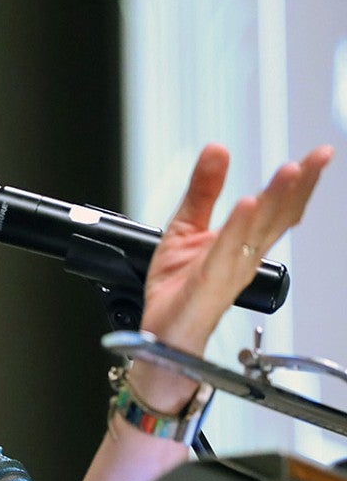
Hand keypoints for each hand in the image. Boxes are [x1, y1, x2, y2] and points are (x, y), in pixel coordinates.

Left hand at [133, 142, 331, 408]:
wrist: (160, 330)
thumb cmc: (177, 287)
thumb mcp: (186, 226)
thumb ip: (203, 189)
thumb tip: (217, 149)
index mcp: (244, 243)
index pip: (279, 209)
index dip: (300, 183)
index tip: (319, 155)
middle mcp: (244, 257)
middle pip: (278, 218)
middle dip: (299, 187)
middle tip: (317, 157)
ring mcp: (229, 270)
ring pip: (258, 232)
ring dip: (275, 202)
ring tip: (289, 172)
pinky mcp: (208, 283)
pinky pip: (225, 253)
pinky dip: (236, 229)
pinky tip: (247, 207)